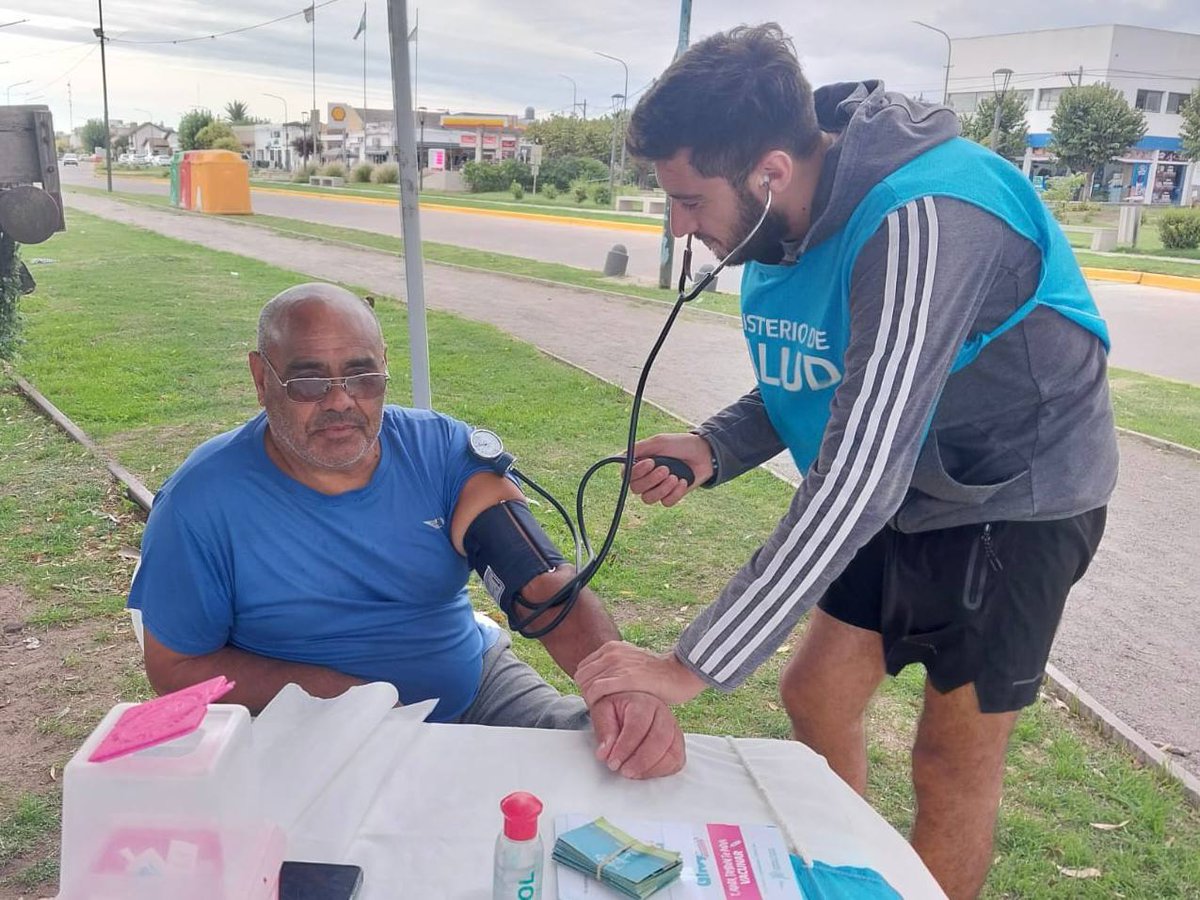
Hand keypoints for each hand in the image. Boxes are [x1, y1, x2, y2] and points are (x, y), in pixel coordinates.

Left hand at [575, 640, 706, 707]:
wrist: (680, 673)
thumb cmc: (658, 675)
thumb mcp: (631, 663)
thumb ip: (615, 669)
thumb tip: (601, 684)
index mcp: (611, 647)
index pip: (584, 669)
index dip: (587, 687)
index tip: (598, 700)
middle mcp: (611, 652)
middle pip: (582, 677)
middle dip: (587, 694)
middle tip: (600, 708)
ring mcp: (617, 663)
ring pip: (586, 685)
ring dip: (591, 701)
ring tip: (604, 711)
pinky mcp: (625, 677)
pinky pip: (596, 691)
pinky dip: (596, 703)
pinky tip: (607, 710)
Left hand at [589, 691, 685, 778]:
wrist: (630, 703)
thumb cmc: (617, 709)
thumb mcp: (603, 712)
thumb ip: (604, 731)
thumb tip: (605, 753)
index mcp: (643, 703)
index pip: (638, 726)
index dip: (625, 747)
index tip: (612, 761)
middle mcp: (663, 714)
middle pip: (660, 739)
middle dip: (641, 761)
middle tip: (623, 771)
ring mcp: (674, 729)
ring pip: (673, 752)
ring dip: (652, 768)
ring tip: (633, 773)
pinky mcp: (677, 743)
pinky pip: (677, 761)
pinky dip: (662, 771)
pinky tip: (645, 772)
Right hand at [626, 433, 713, 507]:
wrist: (704, 454)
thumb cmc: (680, 444)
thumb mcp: (659, 441)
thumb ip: (640, 448)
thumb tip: (620, 456)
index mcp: (640, 464)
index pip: (626, 475)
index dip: (635, 473)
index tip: (650, 463)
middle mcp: (646, 478)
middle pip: (635, 489)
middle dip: (651, 480)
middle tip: (666, 469)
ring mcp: (658, 488)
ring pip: (648, 499)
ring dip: (662, 488)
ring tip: (674, 476)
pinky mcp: (670, 496)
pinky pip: (665, 502)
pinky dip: (675, 492)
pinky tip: (682, 481)